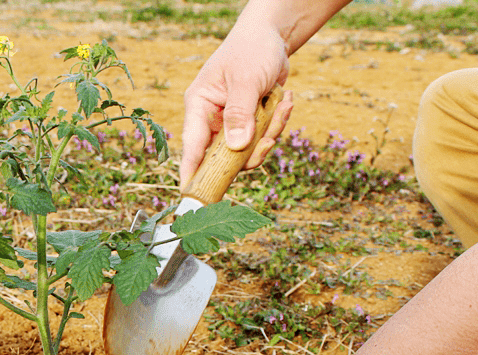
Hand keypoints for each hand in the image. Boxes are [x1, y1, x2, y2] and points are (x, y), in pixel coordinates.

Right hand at [180, 19, 292, 186]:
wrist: (271, 37)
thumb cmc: (251, 51)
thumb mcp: (245, 80)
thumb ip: (239, 114)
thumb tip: (236, 148)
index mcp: (199, 107)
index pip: (193, 146)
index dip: (192, 172)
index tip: (192, 194)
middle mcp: (212, 119)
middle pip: (224, 155)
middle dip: (250, 151)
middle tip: (268, 140)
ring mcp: (232, 123)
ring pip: (248, 149)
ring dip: (269, 132)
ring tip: (283, 103)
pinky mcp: (250, 123)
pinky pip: (263, 138)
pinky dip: (277, 123)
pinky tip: (285, 99)